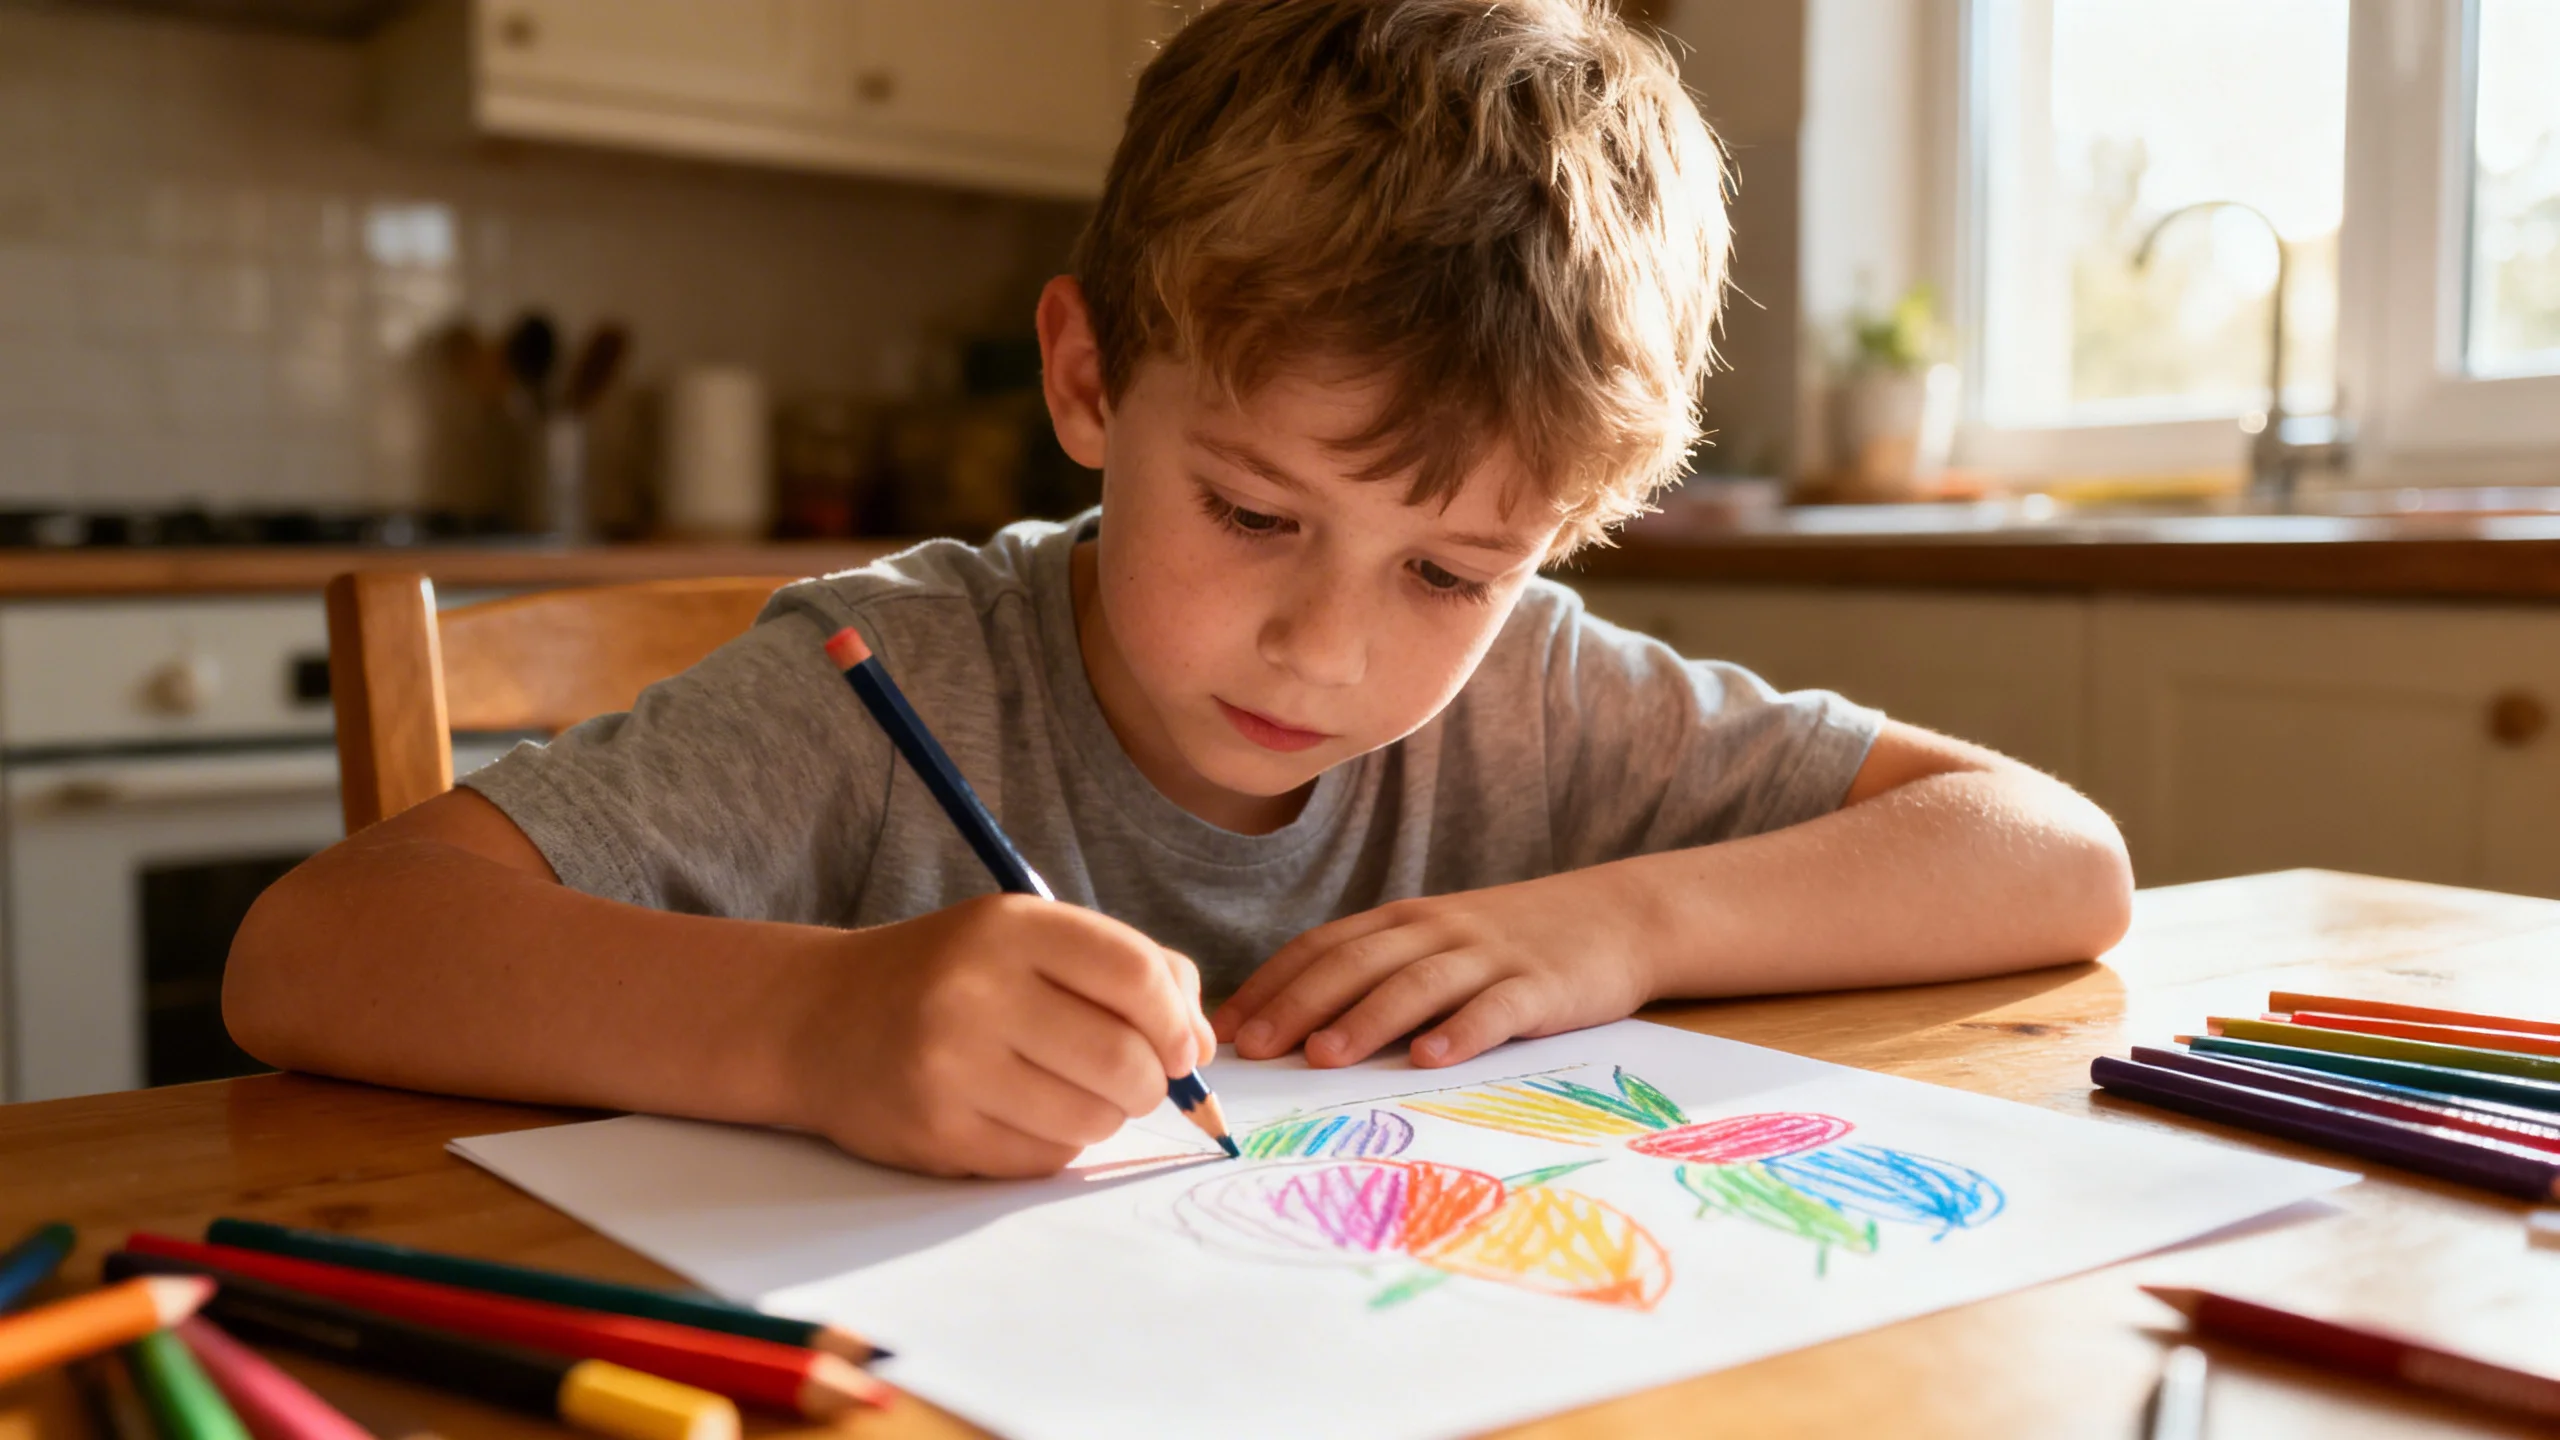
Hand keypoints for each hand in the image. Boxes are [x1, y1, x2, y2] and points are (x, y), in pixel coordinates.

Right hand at [792, 894, 1214, 1177]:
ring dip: (1103, 1117)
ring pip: (1092, 1119)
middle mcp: (976, 991)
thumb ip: (1127, 970)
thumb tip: (1203, 1044)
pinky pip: (1044, 1159)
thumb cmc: (948, 976)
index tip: (1185, 1047)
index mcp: (1010, 927)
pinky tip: (1025, 1115)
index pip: (1136, 975)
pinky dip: (1057, 1145)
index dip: (1179, 1020)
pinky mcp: (935, 1132)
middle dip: (1151, 1083)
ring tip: (1070, 1092)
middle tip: (1135, 1082)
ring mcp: (950, 1066)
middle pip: (1125, 1059)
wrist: (818, 1019)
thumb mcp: (1027, 938)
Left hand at [1212, 869, 1656, 1069]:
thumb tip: (1305, 1028)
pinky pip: (1495, 1008)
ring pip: (1416, 984)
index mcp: (1406, 921)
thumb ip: (1385, 973)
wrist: (1619, 916)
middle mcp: (1439, 931)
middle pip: (1356, 963)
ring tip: (1323, 1058)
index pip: (1324, 946)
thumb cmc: (1515, 943)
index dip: (1273, 983)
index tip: (1228, 1026)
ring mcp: (1490, 956)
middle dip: (1299, 1004)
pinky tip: (1431, 1059)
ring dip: (1365, 1019)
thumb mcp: (1443, 943)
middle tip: (1257, 1048)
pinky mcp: (1540, 986)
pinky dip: (1460, 1031)